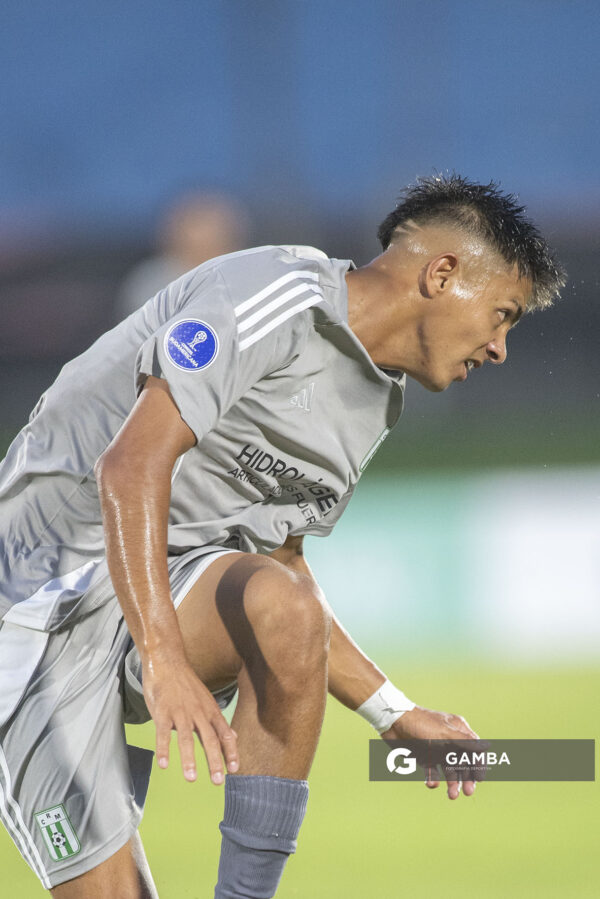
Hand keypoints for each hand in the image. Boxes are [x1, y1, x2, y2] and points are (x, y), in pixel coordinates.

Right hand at [142, 655, 238, 783]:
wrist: (167, 662)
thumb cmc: (186, 685)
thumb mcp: (207, 701)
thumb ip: (218, 721)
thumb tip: (233, 737)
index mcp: (210, 711)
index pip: (224, 734)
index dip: (231, 752)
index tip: (235, 770)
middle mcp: (198, 713)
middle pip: (209, 738)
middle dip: (214, 760)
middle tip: (218, 781)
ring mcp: (180, 712)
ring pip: (186, 738)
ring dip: (189, 758)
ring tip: (191, 778)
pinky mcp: (162, 712)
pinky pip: (162, 733)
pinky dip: (164, 748)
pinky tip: (164, 764)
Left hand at [380, 706, 479, 799]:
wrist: (393, 723)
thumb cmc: (420, 725)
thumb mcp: (444, 734)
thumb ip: (465, 742)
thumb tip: (487, 747)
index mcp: (458, 730)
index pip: (475, 749)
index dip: (479, 764)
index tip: (479, 779)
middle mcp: (450, 740)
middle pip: (464, 763)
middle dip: (467, 778)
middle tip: (468, 793)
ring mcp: (437, 749)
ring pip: (450, 770)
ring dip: (452, 783)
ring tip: (451, 795)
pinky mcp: (425, 756)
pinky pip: (433, 772)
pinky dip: (434, 779)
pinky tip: (431, 784)